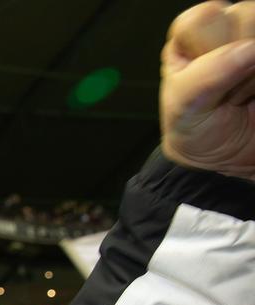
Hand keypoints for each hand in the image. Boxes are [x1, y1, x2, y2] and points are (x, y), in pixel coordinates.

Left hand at [161, 2, 254, 178]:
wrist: (232, 160)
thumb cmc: (198, 130)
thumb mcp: (184, 108)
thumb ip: (208, 75)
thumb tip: (250, 48)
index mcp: (191, 37)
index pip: (204, 18)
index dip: (206, 48)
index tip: (202, 77)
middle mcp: (228, 29)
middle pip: (246, 16)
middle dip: (236, 61)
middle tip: (227, 92)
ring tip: (243, 94)